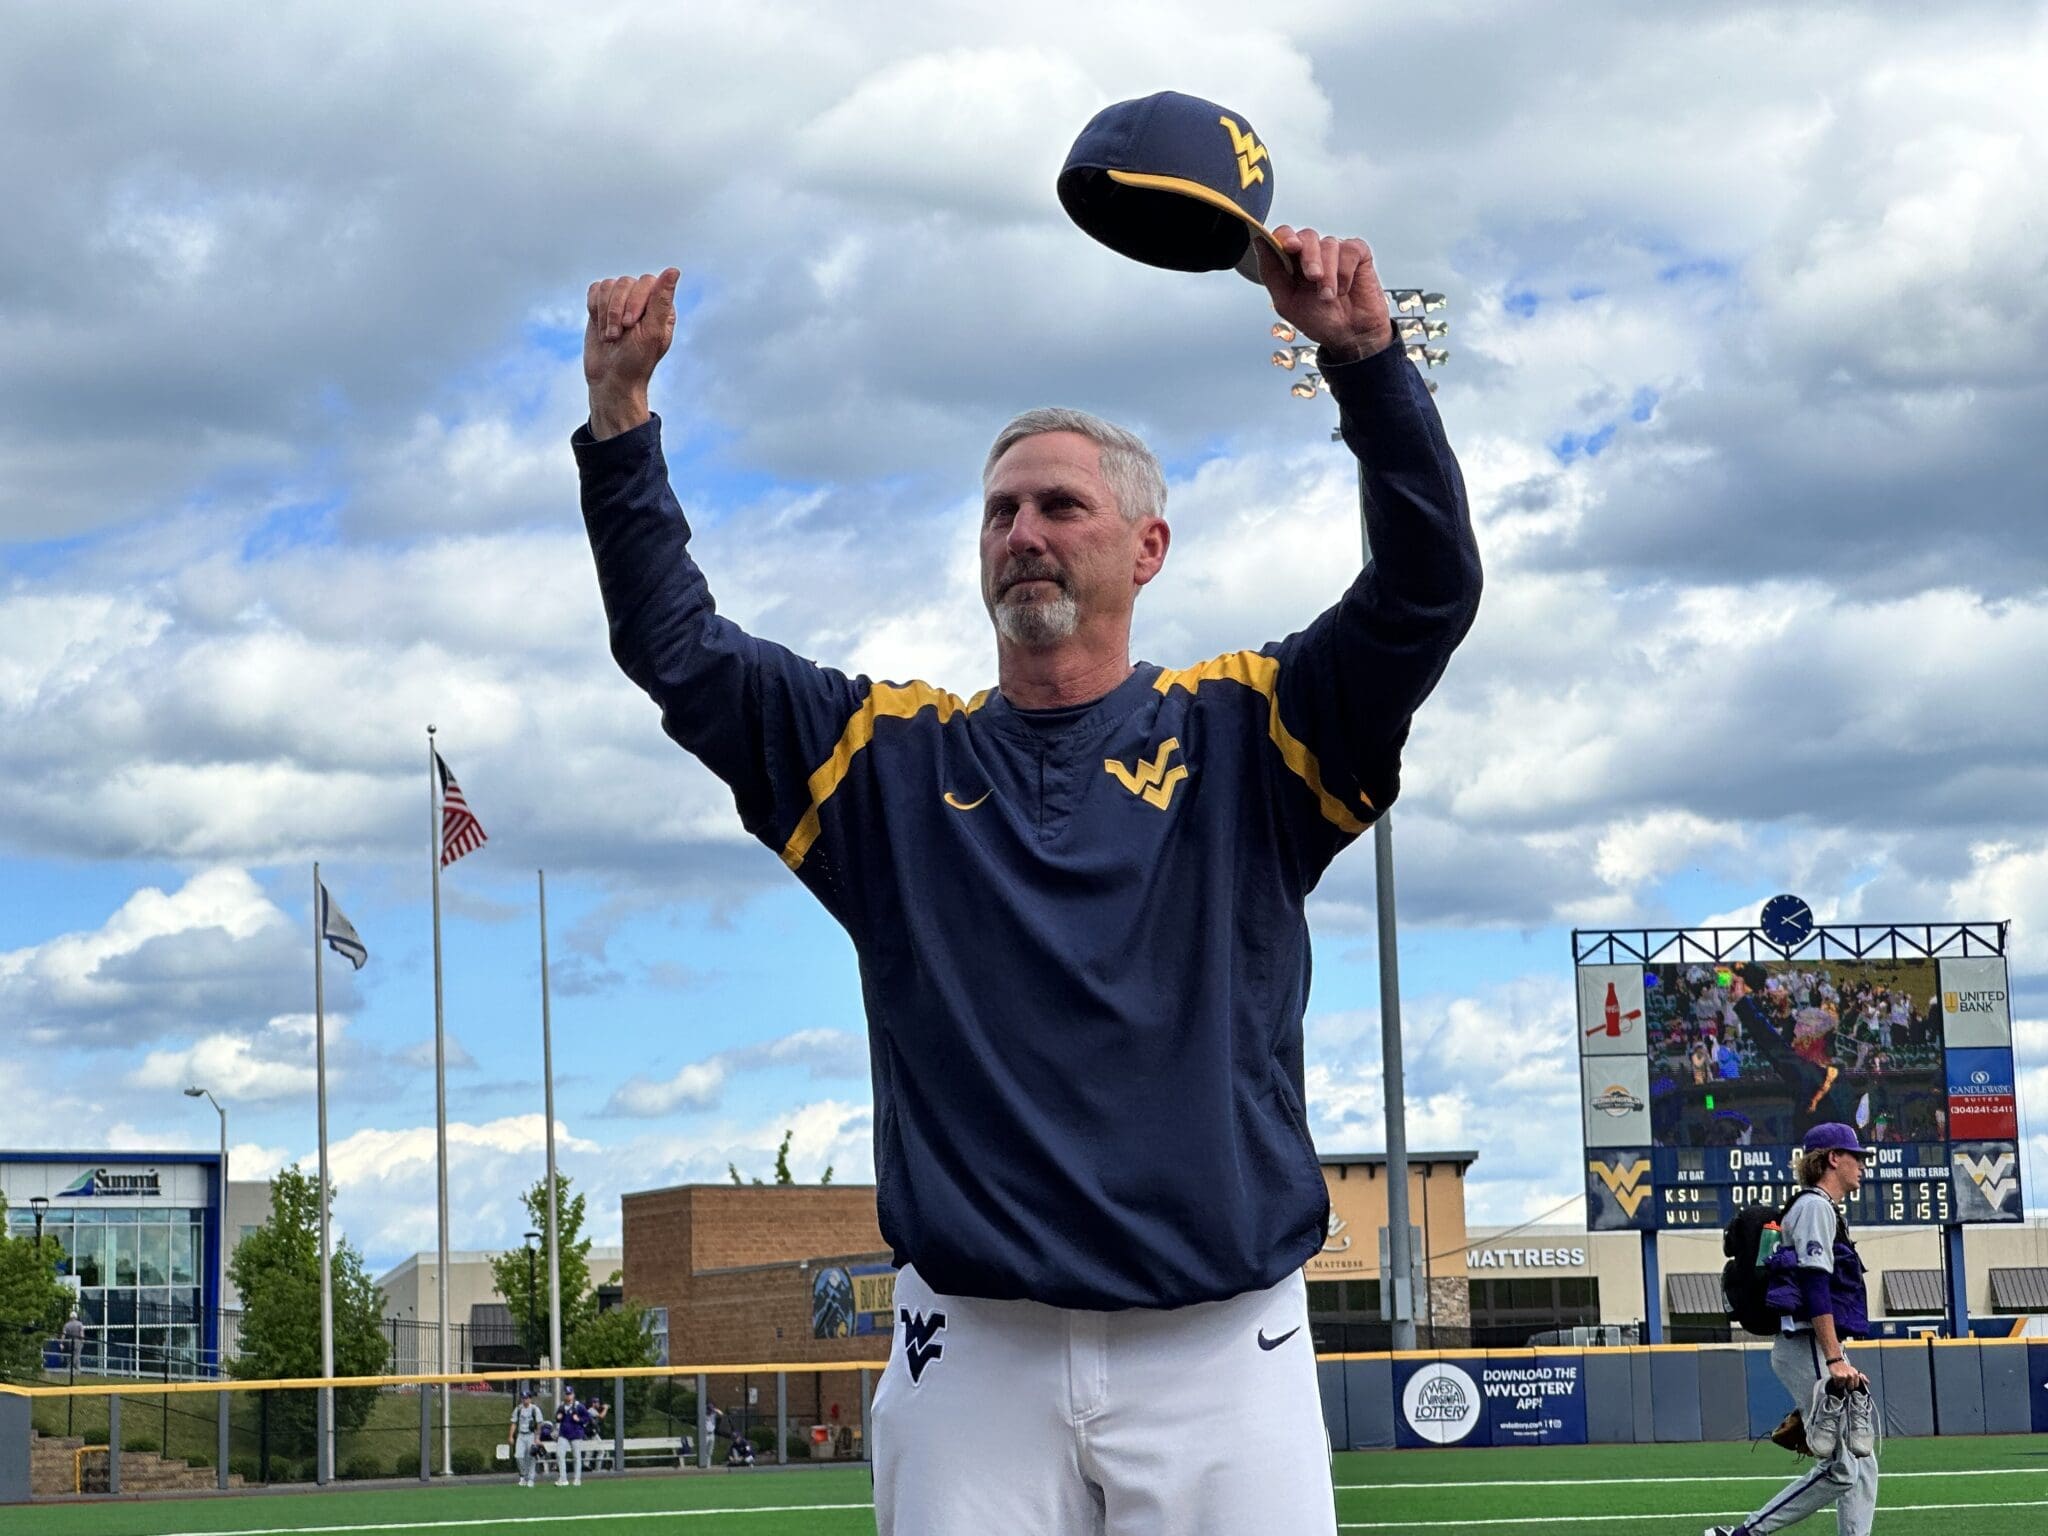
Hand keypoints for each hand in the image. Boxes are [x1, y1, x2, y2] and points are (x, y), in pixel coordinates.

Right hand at [585, 267, 680, 438]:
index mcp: (661, 307)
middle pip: (625, 282)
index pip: (647, 282)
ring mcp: (621, 302)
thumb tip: (673, 270)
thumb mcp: (652, 333)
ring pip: (608, 285)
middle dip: (616, 310)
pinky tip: (599, 326)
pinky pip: (594, 290)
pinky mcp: (601, 306)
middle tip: (617, 336)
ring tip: (609, 336)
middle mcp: (642, 300)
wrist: (610, 380)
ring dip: (604, 313)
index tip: (630, 325)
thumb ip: (662, 301)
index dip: (635, 300)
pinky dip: (593, 308)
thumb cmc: (636, 361)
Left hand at [1254, 227, 1392, 361]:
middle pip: (1307, 236)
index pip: (1284, 236)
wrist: (1349, 336)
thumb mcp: (1287, 302)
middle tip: (1314, 277)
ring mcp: (1335, 252)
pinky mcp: (1357, 253)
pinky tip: (1345, 288)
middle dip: (1309, 257)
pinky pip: (1350, 249)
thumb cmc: (1319, 320)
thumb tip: (1259, 242)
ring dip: (1329, 273)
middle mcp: (1313, 253)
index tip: (1291, 246)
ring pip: (1329, 244)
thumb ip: (1271, 273)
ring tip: (1329, 296)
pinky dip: (1346, 271)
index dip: (1286, 236)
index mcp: (1293, 262)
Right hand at [1827, 1357, 1867, 1391]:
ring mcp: (1845, 1376)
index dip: (1852, 1386)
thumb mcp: (1855, 1371)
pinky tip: (1837, 1379)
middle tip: (1844, 1381)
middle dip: (1847, 1386)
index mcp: (1856, 1375)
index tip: (1850, 1383)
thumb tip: (1867, 1382)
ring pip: (1844, 1387)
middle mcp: (1851, 1375)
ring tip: (1840, 1380)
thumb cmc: (1845, 1367)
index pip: (1856, 1386)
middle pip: (1850, 1388)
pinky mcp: (1838, 1376)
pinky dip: (1836, 1383)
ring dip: (1841, 1385)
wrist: (1836, 1361)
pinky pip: (1838, 1385)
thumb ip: (1862, 1377)